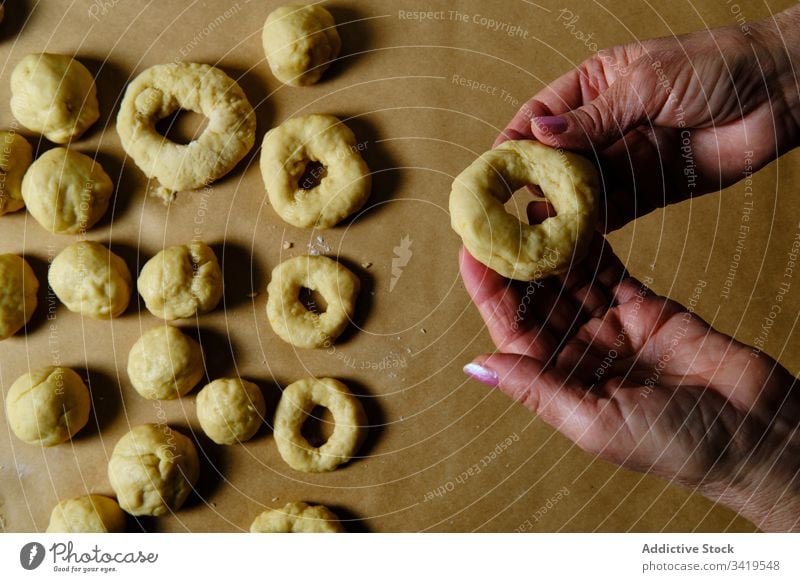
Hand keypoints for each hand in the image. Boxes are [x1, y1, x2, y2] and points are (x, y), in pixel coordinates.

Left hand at [460, 204, 799, 530]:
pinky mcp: (646, 308)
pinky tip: (570, 218)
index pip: (511, 331)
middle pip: (534, 301)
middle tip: (494, 218)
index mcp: (559, 384)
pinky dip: (590, 246)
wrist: (758, 433)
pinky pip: (608, 272)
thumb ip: (537, 389)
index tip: (471, 253)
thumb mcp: (596, 422)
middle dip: (512, 263)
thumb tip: (476, 367)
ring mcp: (612, 328)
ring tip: (525, 209)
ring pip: (567, 281)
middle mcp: (578, 354)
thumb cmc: (677, 445)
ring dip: (547, 248)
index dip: (489, 293)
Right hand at [497, 6, 799, 229]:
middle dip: (530, 181)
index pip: (541, 115)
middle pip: (553, 157)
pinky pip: (610, 210)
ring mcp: (624, 158)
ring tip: (533, 228)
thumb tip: (537, 134)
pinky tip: (571, 235)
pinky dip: (591, 223)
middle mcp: (603, 124)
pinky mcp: (647, 189)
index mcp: (595, 85)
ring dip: (558, 207)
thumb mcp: (646, 84)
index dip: (514, 140)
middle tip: (503, 209)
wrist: (782, 93)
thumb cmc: (717, 67)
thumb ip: (592, 118)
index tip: (490, 168)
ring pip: (578, 188)